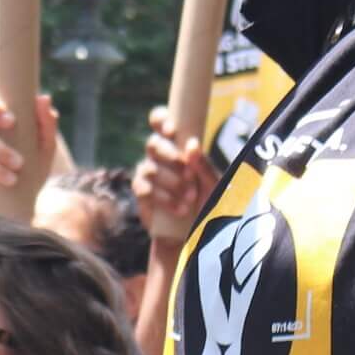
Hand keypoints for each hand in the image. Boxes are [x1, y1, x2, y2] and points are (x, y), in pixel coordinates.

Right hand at [0, 87, 58, 192]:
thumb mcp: (46, 147)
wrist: (21, 201)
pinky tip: (9, 178)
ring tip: (19, 165)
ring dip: (2, 150)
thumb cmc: (34, 168)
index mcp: (6, 114)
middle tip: (10, 123)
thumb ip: (47, 123)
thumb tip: (44, 97)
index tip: (12, 118)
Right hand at [131, 105, 214, 249]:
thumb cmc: (208, 202)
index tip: (172, 130)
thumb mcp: (213, 183)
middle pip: (152, 143)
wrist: (197, 233)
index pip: (160, 121)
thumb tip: (192, 144)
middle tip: (190, 174)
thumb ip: (204, 164)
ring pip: (150, 167)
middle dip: (171, 157)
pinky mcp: (142, 194)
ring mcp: (148, 174)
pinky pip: (144, 188)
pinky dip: (164, 198)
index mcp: (177, 144)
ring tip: (190, 198)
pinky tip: (180, 209)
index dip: (161, 120)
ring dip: (172, 183)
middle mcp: (159, 156)